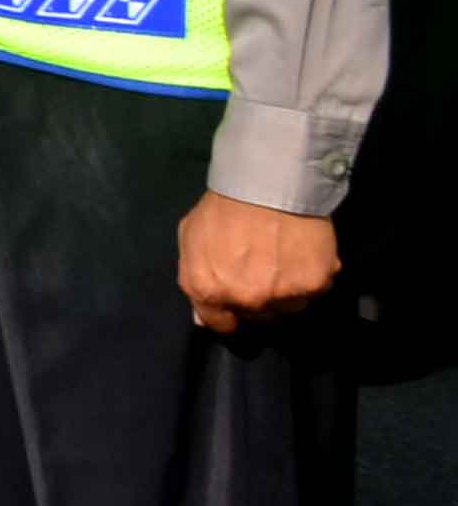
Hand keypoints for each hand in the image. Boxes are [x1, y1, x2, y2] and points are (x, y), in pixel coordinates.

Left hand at [179, 191, 339, 334]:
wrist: (266, 182)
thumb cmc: (222, 207)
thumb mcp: (190, 238)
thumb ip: (194, 278)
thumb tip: (204, 319)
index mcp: (209, 289)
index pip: (223, 324)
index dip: (230, 313)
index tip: (238, 301)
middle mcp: (247, 299)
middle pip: (260, 316)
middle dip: (260, 298)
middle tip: (264, 268)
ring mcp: (284, 294)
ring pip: (291, 306)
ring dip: (289, 290)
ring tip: (285, 258)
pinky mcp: (316, 283)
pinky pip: (316, 289)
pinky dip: (313, 275)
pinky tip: (304, 251)